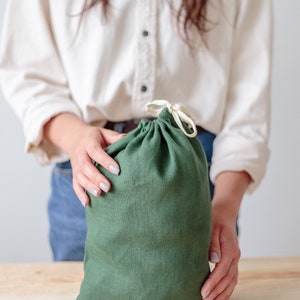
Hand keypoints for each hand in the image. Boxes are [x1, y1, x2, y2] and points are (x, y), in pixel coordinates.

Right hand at [44, 113, 124, 205]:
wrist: (76, 138)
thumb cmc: (96, 137)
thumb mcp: (104, 133)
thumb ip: (114, 137)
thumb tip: (126, 138)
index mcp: (89, 142)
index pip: (96, 152)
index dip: (105, 161)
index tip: (117, 170)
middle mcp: (80, 154)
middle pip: (86, 167)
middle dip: (96, 177)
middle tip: (108, 187)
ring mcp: (76, 165)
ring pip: (80, 177)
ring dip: (89, 186)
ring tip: (99, 194)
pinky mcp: (74, 174)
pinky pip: (75, 185)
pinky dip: (80, 194)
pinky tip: (87, 203)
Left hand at [200, 171, 250, 298]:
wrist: (225, 212)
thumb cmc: (215, 218)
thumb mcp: (212, 228)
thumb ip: (212, 244)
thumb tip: (213, 260)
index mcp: (230, 250)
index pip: (221, 271)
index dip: (212, 283)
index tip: (203, 292)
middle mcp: (235, 256)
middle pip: (227, 279)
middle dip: (216, 292)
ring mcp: (236, 259)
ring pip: (232, 281)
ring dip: (223, 293)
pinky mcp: (233, 259)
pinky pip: (233, 277)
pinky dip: (228, 288)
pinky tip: (220, 294)